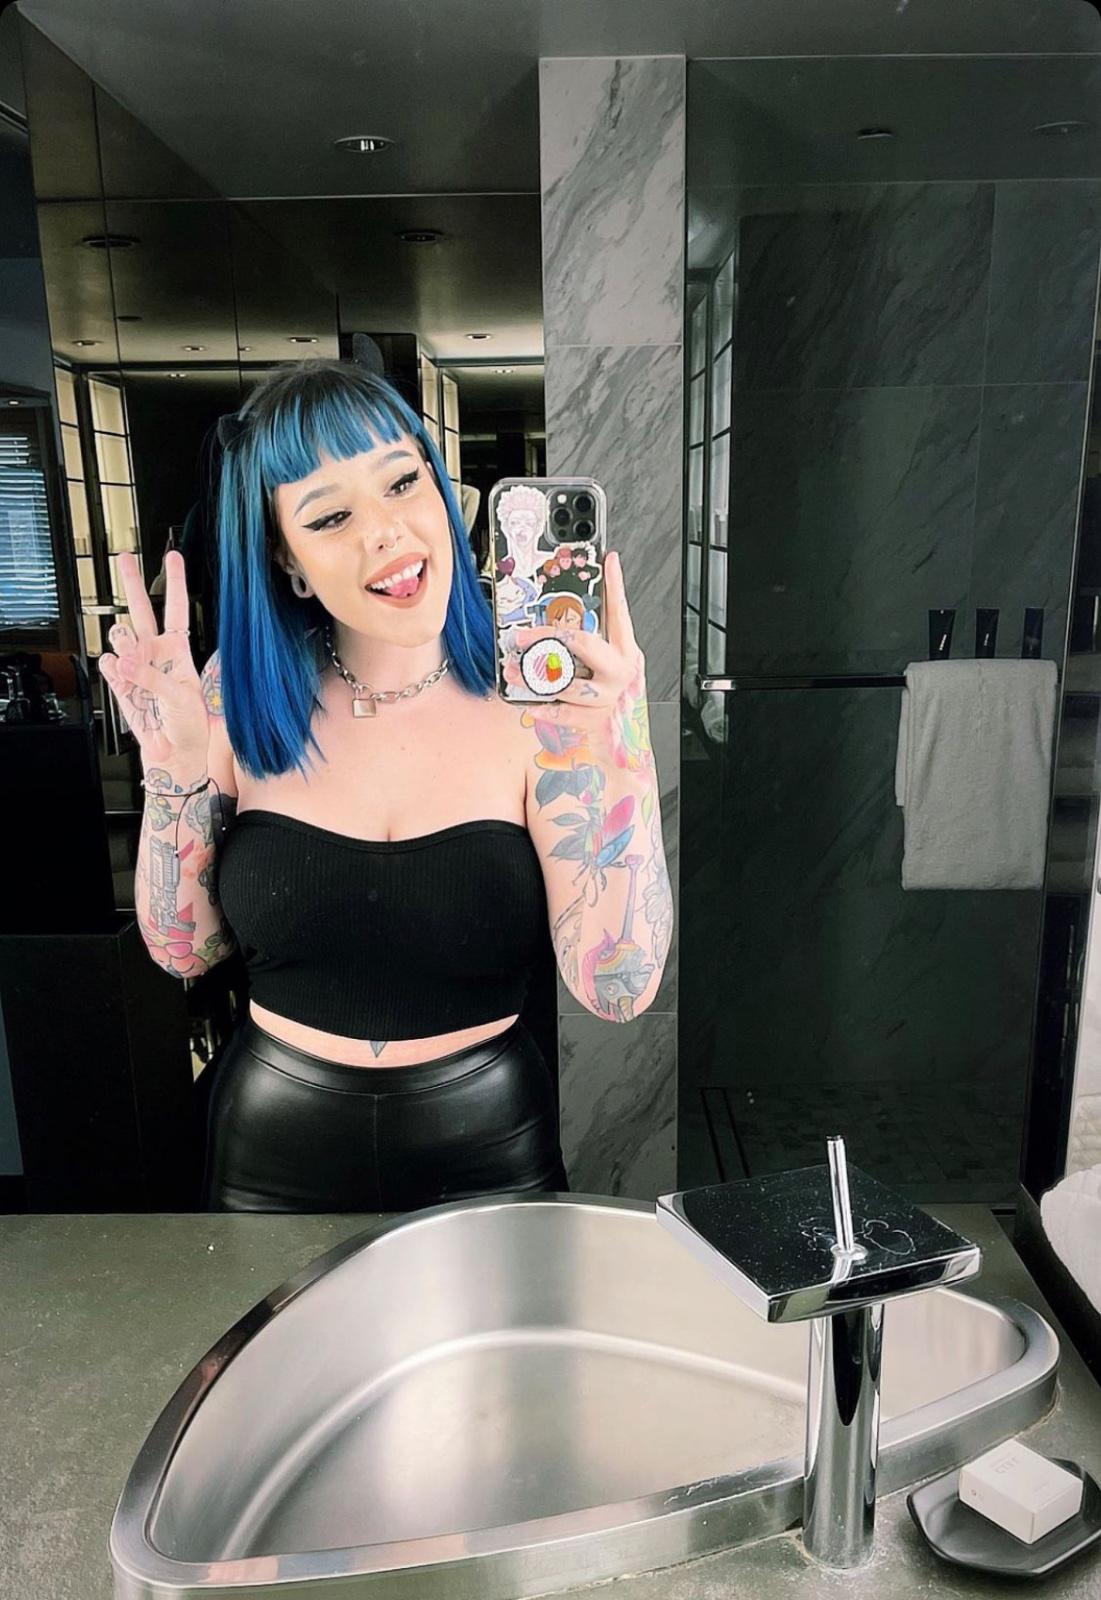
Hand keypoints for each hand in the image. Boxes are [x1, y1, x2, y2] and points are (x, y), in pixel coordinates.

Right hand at [97, 550, 209, 775]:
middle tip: (124, 559)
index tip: (173, 557)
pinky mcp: (119, 681)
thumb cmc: (188, 723)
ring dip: (123, 641)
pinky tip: (120, 675)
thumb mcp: (180, 696)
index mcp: (177, 649)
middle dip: (132, 581)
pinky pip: (107, 663)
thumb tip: (124, 662)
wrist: (173, 750)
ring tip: (131, 658)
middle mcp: (155, 651)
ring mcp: (135, 664)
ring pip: (120, 635)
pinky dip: (112, 667)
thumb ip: (152, 676)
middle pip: (141, 609)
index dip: (175, 582)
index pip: (176, 609)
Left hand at [509, 549, 644, 719]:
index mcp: (625, 650)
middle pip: (585, 643)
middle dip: (547, 638)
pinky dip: (545, 708)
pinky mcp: (597, 719)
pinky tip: (531, 704)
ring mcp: (610, 695)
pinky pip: (566, 711)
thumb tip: (555, 621)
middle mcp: (620, 670)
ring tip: (513, 670)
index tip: (609, 560)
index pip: (620, 612)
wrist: (620, 744)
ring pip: (568, 680)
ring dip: (534, 676)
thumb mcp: (603, 665)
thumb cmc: (606, 698)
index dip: (616, 585)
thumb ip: (587, 645)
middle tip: (521, 637)